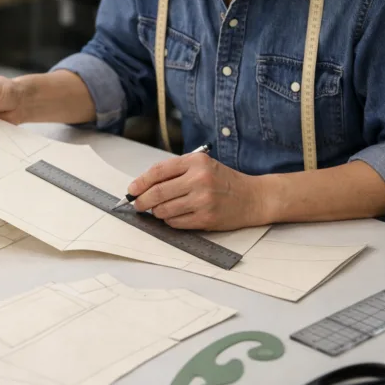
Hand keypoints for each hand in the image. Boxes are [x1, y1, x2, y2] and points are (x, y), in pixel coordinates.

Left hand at [127, 153, 268, 230]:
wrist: (253, 198)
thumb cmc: (223, 181)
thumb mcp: (202, 166)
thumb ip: (175, 172)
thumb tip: (143, 186)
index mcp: (196, 162)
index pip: (158, 171)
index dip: (140, 182)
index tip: (132, 190)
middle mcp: (199, 180)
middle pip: (157, 193)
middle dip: (142, 201)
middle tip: (138, 204)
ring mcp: (203, 200)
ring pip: (164, 210)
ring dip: (156, 212)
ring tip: (160, 209)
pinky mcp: (206, 218)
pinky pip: (175, 222)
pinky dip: (169, 221)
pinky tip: (175, 215)